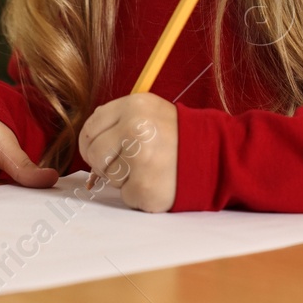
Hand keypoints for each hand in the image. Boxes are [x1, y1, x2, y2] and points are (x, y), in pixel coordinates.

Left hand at [79, 92, 177, 212]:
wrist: (215, 156)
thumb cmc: (177, 135)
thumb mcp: (149, 111)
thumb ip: (117, 119)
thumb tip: (88, 139)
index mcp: (134, 107)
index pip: (91, 127)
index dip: (90, 142)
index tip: (100, 150)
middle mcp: (135, 130)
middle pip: (95, 153)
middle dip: (105, 162)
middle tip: (126, 163)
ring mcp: (141, 161)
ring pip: (109, 176)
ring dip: (124, 178)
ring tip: (148, 169)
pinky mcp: (146, 188)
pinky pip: (125, 195)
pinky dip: (138, 193)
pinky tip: (156, 182)